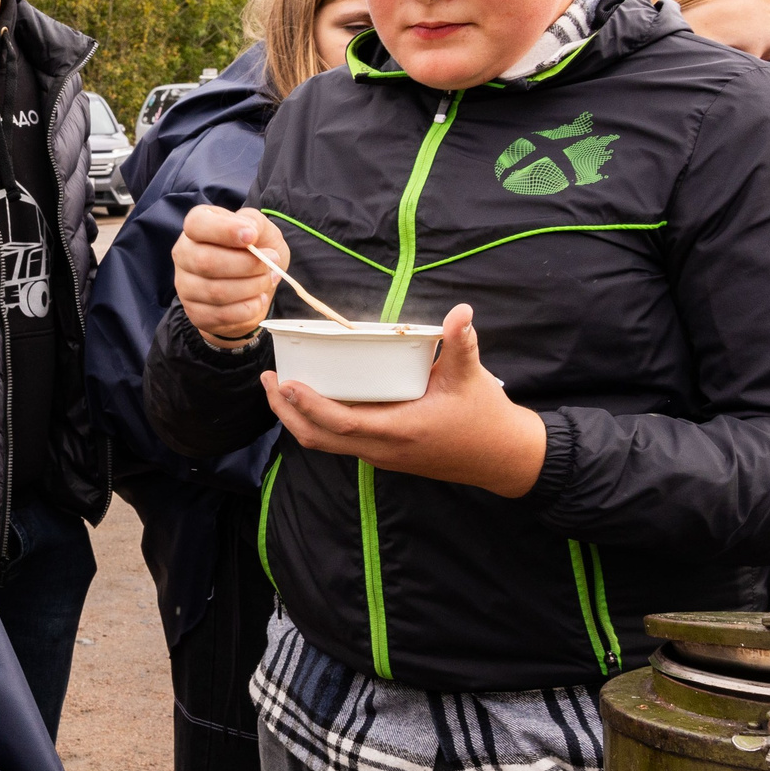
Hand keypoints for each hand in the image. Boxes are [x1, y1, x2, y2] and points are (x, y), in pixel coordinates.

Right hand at [173, 205, 286, 346]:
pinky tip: (258, 299)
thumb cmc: (255, 249)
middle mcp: (183, 256)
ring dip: (251, 286)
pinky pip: (221, 315)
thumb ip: (254, 223)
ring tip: (268, 279)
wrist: (255, 284)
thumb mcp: (260, 229)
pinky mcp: (196, 313)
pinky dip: (248, 308)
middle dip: (246, 264)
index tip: (252, 236)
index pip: (196, 224)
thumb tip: (248, 232)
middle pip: (206, 262)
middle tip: (272, 261)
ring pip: (216, 291)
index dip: (224, 230)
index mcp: (196, 228)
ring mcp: (186, 287)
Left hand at [261, 304, 547, 496]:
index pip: (341, 423)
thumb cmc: (484, 417)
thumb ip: (461, 344)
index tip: (285, 383)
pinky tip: (312, 398)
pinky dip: (318, 422)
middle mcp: (382, 449)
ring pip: (325, 443)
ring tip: (280, 387)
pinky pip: (339, 442)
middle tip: (268, 380)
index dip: (309, 405)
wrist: (501, 458)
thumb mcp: (471, 378)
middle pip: (318, 438)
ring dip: (297, 418)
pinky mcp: (382, 454)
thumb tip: (461, 312)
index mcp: (399, 430)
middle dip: (285, 412)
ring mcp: (380, 455)